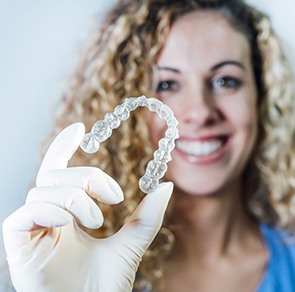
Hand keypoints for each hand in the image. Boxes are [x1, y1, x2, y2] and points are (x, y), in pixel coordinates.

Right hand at [2, 123, 172, 291]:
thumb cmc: (104, 286)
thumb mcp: (131, 244)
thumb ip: (147, 217)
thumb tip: (167, 186)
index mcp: (68, 214)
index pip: (59, 171)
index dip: (63, 147)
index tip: (79, 129)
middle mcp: (47, 217)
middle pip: (55, 174)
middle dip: (87, 177)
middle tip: (114, 196)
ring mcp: (31, 229)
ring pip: (44, 188)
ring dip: (76, 198)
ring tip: (98, 220)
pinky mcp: (17, 242)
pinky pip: (26, 211)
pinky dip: (52, 209)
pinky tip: (71, 224)